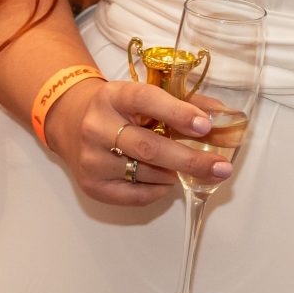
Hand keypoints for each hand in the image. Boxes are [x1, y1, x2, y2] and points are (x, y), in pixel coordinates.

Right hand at [42, 77, 230, 208]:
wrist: (71, 124)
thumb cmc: (121, 109)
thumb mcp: (146, 97)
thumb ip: (185, 103)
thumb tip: (222, 115)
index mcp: (113, 96)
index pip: (145, 100)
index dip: (178, 113)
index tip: (206, 125)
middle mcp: (97, 126)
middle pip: (149, 147)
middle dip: (190, 160)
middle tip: (222, 168)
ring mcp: (91, 159)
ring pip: (146, 173)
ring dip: (174, 173)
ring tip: (181, 166)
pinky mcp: (92, 185)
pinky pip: (136, 195)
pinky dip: (159, 189)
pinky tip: (165, 179)